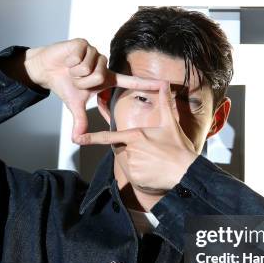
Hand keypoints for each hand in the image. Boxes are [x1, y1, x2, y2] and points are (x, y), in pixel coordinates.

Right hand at [24, 38, 160, 142]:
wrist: (47, 69)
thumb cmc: (65, 85)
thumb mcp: (75, 105)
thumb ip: (80, 121)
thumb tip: (77, 139)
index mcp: (107, 79)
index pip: (131, 82)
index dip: (147, 84)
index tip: (166, 84)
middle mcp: (104, 65)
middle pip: (99, 77)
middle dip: (83, 82)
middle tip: (76, 80)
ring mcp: (95, 53)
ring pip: (89, 68)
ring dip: (76, 73)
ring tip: (71, 70)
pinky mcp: (85, 44)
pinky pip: (80, 59)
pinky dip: (70, 63)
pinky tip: (68, 60)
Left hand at [76, 81, 198, 190]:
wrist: (186, 172)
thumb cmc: (179, 148)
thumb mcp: (171, 125)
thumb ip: (164, 104)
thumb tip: (166, 84)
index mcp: (136, 136)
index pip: (108, 137)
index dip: (91, 137)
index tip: (77, 138)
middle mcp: (130, 150)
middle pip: (121, 150)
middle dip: (131, 151)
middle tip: (150, 154)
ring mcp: (132, 165)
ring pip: (127, 163)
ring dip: (136, 163)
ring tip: (154, 163)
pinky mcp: (135, 178)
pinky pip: (132, 175)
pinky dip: (140, 175)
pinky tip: (153, 173)